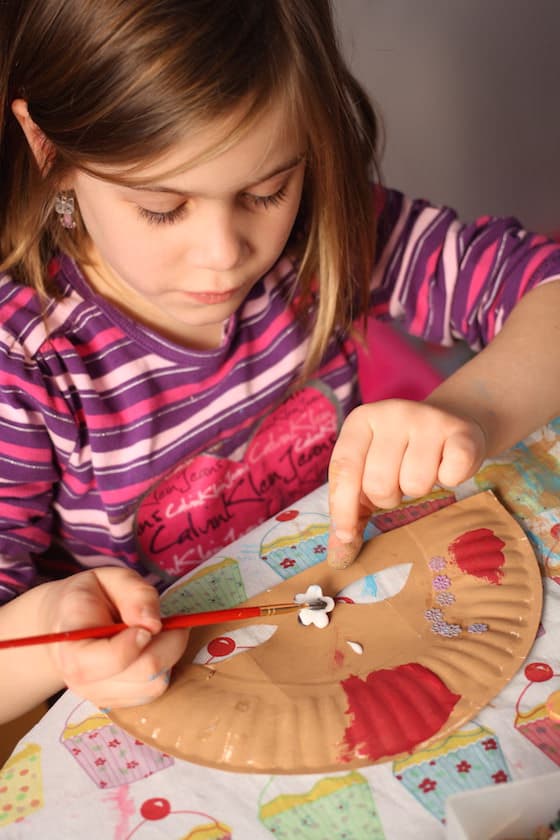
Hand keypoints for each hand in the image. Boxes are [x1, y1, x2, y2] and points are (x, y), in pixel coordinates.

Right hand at [41, 568, 188, 708]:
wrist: (64, 623)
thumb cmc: (89, 597)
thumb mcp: (111, 578)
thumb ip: (136, 593)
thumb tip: (154, 623)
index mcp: (72, 645)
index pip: (113, 658)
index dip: (140, 639)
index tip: (149, 622)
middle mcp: (82, 679)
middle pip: (144, 674)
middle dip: (169, 643)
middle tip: (171, 622)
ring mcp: (98, 696)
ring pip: (154, 686)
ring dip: (168, 656)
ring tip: (157, 635)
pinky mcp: (116, 703)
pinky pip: (153, 692)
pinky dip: (163, 669)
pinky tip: (151, 650)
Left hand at [327, 399, 486, 567]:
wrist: (451, 424)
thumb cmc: (400, 456)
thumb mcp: (368, 475)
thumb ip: (351, 514)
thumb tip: (340, 559)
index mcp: (360, 421)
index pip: (344, 470)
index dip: (343, 509)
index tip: (346, 537)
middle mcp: (391, 413)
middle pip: (379, 483)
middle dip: (388, 498)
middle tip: (398, 485)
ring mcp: (427, 419)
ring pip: (415, 483)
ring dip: (418, 490)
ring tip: (422, 473)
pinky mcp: (461, 432)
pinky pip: (451, 476)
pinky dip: (450, 482)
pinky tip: (447, 467)